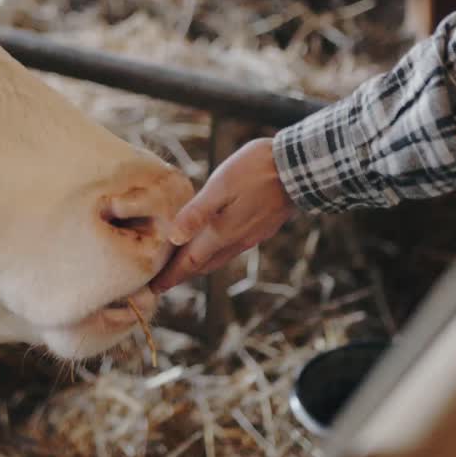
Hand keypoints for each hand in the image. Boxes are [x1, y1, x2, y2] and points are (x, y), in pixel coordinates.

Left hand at [150, 138, 295, 292]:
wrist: (300, 168)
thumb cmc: (257, 170)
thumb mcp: (221, 186)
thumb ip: (197, 212)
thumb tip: (173, 237)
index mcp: (223, 233)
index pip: (191, 262)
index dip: (172, 276)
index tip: (155, 288)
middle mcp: (237, 241)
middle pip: (204, 265)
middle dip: (182, 273)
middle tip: (163, 280)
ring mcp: (252, 236)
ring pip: (219, 258)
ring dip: (199, 264)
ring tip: (183, 264)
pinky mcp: (262, 228)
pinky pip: (232, 248)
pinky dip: (215, 252)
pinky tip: (212, 242)